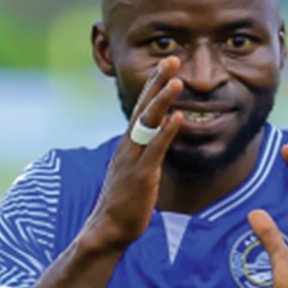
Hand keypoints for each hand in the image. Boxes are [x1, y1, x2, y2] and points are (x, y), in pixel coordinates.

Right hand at [83, 57, 184, 250]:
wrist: (108, 229)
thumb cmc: (125, 201)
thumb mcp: (136, 169)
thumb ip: (146, 151)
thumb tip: (160, 137)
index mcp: (129, 144)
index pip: (141, 108)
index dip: (153, 86)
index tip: (166, 65)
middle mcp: (129, 146)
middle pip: (143, 107)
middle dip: (157, 82)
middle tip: (171, 59)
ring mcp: (133, 159)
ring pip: (148, 123)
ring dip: (163, 100)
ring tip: (177, 80)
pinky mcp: (141, 175)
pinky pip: (155, 150)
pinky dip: (167, 132)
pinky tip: (179, 118)